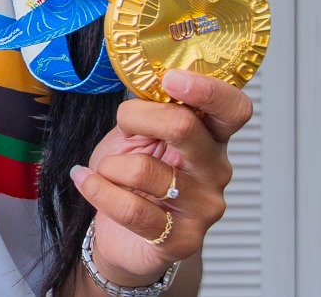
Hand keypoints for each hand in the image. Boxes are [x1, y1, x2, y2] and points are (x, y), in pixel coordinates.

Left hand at [69, 70, 252, 286]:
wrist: (125, 235)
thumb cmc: (132, 178)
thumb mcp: (138, 134)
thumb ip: (150, 110)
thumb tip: (146, 82)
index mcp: (210, 137)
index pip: (234, 108)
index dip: (207, 89)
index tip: (171, 79)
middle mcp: (215, 170)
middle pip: (186, 128)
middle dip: (139, 118)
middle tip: (124, 126)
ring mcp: (203, 207)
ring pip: (143, 169)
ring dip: (109, 165)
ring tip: (106, 170)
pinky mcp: (183, 240)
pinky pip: (131, 209)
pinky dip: (97, 190)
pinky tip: (86, 181)